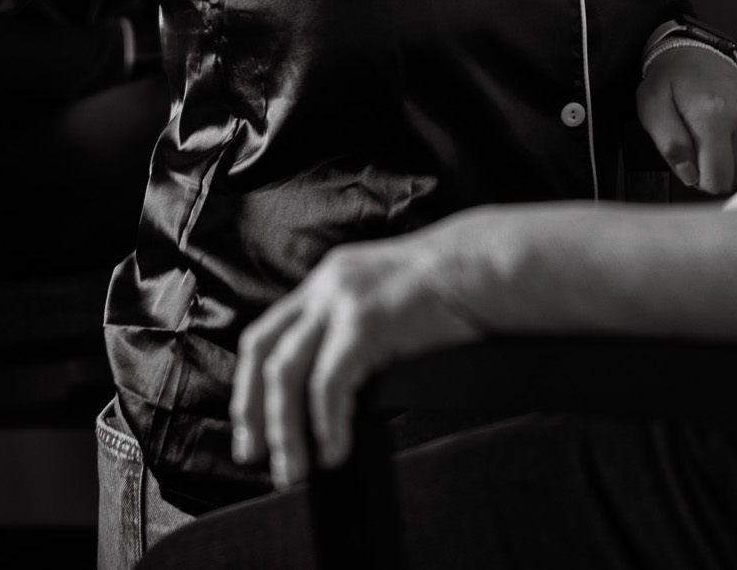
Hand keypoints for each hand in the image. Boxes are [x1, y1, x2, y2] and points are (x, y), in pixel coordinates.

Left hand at [230, 225, 484, 486]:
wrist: (487, 266)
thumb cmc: (453, 295)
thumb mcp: (388, 308)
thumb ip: (358, 340)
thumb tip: (340, 406)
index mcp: (328, 282)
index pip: (267, 335)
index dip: (249, 384)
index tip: (250, 427)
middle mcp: (325, 286)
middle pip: (263, 352)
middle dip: (252, 411)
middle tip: (254, 457)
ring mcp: (341, 300)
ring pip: (285, 373)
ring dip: (284, 429)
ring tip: (293, 471)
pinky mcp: (365, 320)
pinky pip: (329, 383)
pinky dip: (326, 424)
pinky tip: (334, 451)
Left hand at [636, 42, 736, 194]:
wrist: (690, 50)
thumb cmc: (668, 80)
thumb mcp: (651, 109)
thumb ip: (669, 145)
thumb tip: (690, 175)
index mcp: (713, 114)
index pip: (718, 179)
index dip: (700, 180)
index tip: (692, 163)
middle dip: (718, 170)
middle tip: (701, 147)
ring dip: (734, 160)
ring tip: (716, 139)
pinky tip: (731, 135)